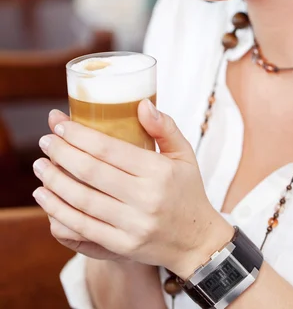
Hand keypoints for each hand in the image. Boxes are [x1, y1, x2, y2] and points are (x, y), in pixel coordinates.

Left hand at [33, 103, 232, 278]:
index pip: (109, 149)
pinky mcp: (122, 246)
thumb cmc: (187, 191)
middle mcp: (145, 198)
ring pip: (81, 200)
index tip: (60, 124)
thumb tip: (142, 103)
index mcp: (158, 171)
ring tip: (40, 165)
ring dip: (54, 181)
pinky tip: (44, 196)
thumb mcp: (184, 154)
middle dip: (61, 153)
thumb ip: (164, 127)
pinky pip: (82, 227)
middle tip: (45, 141)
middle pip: (91, 172)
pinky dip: (58, 210)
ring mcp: (132, 225)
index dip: (79, 135)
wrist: (197, 241)